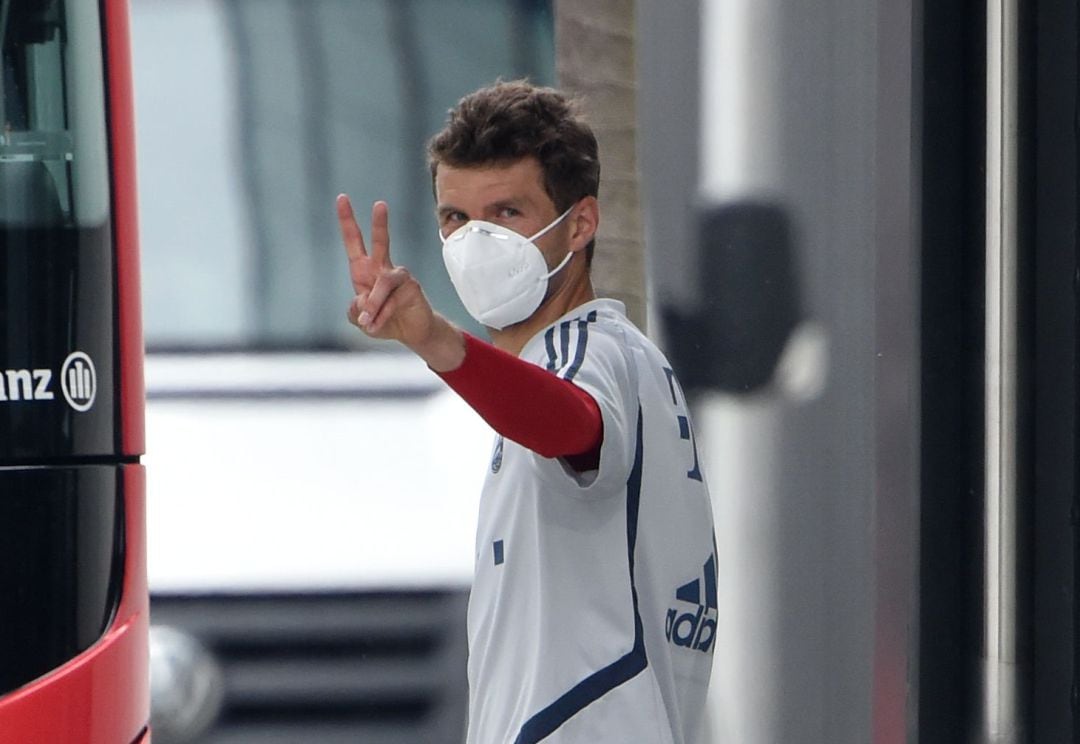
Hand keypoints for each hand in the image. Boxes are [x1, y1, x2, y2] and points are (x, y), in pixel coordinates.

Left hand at [337, 194, 464, 369]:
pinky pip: (392, 300)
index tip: (342, 198)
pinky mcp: (412, 288)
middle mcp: (382, 268)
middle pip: (380, 242)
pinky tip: (378, 325)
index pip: (354, 241)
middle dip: (379, 223)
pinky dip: (382, 315)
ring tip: (368, 322)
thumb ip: (356, 310)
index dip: (347, 220)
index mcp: (364, 270)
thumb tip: (365, 303)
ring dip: (374, 305)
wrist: (411, 333)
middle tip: (380, 204)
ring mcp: (399, 277)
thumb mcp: (360, 319)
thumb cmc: (384, 321)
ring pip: (382, 284)